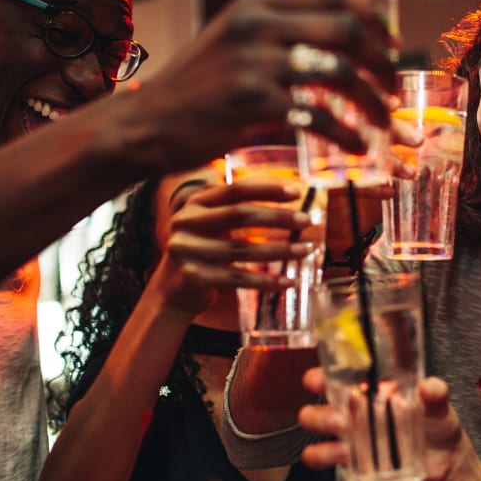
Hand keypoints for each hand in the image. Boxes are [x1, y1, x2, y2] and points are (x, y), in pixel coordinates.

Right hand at [102, 0, 398, 177]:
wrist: (147, 125)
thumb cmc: (198, 93)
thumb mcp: (233, 46)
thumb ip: (277, 38)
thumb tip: (338, 48)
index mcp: (255, 6)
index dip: (371, 20)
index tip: (392, 48)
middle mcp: (255, 25)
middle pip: (344, 30)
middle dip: (381, 62)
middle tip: (393, 89)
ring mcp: (253, 62)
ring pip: (338, 73)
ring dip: (372, 103)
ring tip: (384, 124)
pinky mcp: (251, 102)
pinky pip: (317, 115)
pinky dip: (345, 135)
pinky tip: (357, 149)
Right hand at [148, 178, 313, 316]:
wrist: (173, 291)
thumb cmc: (204, 253)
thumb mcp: (213, 225)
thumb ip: (238, 212)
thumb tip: (290, 201)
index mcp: (194, 203)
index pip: (235, 189)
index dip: (266, 188)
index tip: (297, 192)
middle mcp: (185, 222)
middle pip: (240, 214)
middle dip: (278, 217)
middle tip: (307, 220)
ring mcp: (185, 250)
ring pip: (242, 249)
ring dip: (280, 250)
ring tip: (305, 250)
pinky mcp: (192, 277)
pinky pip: (238, 279)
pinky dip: (266, 281)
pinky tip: (287, 281)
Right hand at [299, 369, 468, 480]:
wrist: (448, 461)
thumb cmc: (434, 423)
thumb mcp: (437, 404)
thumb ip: (435, 392)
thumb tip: (428, 388)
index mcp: (362, 395)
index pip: (328, 382)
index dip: (316, 379)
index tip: (317, 382)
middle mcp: (349, 421)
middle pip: (312, 417)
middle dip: (319, 419)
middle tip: (341, 422)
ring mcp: (351, 450)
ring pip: (316, 452)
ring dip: (324, 453)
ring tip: (347, 454)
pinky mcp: (361, 478)